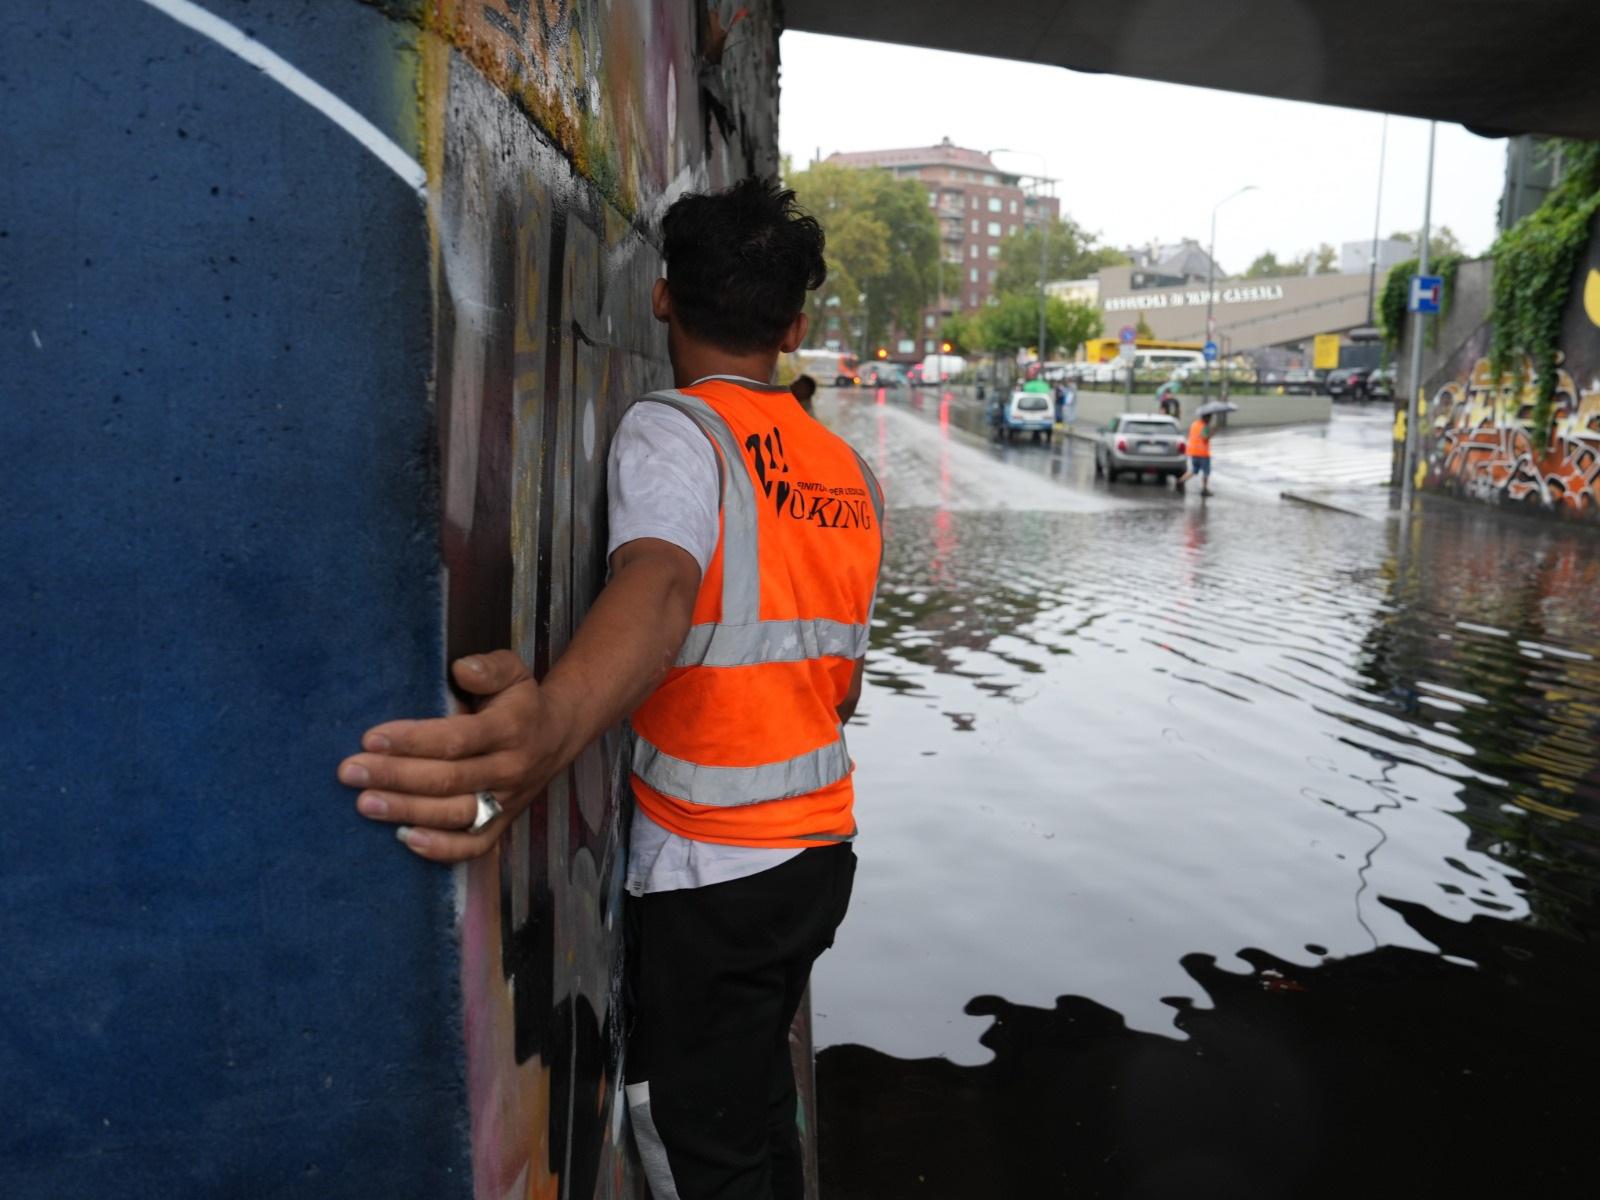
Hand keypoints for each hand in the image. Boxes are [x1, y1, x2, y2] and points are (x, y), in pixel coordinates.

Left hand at [337, 650, 570, 862]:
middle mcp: (510, 768)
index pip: (457, 739)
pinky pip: (473, 845)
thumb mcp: (512, 670)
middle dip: (395, 776)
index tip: (370, 738)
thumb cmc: (521, 701)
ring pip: (454, 814)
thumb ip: (487, 667)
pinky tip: (405, 839)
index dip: (413, 741)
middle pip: (448, 779)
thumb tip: (461, 669)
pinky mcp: (502, 824)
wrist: (558, 736)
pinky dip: (441, 848)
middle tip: (349, 771)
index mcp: (511, 728)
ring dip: (406, 811)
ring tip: (364, 803)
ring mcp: (506, 801)